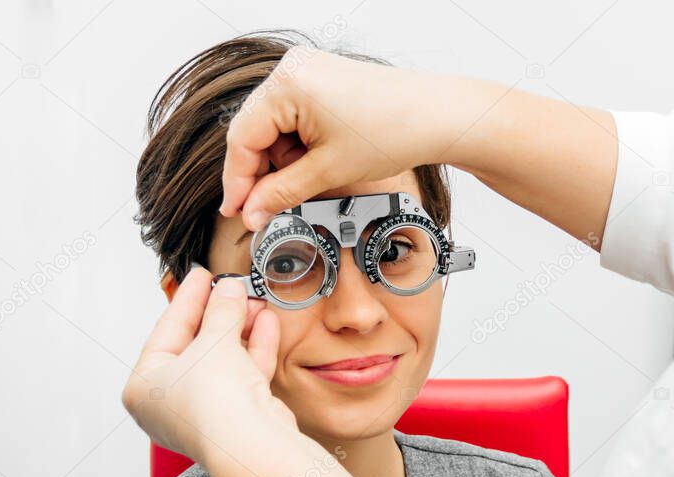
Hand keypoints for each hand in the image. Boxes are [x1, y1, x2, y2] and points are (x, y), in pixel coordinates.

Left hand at [121, 267, 297, 463]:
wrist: (251, 444)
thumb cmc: (214, 404)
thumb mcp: (212, 341)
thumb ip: (221, 311)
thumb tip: (228, 289)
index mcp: (144, 387)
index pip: (166, 331)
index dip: (188, 299)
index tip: (202, 276)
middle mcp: (171, 402)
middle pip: (196, 345)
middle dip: (220, 314)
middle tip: (232, 287)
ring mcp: (206, 410)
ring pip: (223, 359)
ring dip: (241, 328)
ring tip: (255, 301)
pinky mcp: (237, 415)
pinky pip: (242, 374)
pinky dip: (255, 348)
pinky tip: (266, 323)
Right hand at [219, 46, 454, 230]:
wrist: (437, 116)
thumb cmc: (394, 132)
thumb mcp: (329, 171)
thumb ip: (282, 192)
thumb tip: (252, 212)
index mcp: (288, 84)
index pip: (242, 137)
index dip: (237, 181)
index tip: (236, 211)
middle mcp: (292, 68)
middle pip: (255, 130)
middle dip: (263, 171)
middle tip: (269, 206)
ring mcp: (307, 70)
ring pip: (274, 127)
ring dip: (286, 159)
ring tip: (319, 173)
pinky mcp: (322, 79)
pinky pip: (294, 116)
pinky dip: (301, 143)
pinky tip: (322, 159)